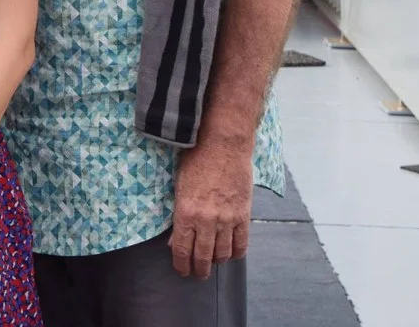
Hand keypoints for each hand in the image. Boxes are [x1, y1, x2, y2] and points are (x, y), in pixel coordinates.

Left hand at [170, 139, 253, 278]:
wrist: (223, 144)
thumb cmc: (196, 159)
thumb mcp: (179, 186)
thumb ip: (178, 215)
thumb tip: (176, 239)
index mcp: (186, 212)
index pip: (182, 249)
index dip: (181, 264)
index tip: (182, 271)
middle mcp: (206, 220)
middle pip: (203, 256)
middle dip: (199, 269)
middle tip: (198, 274)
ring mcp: (226, 219)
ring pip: (223, 253)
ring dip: (217, 262)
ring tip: (213, 264)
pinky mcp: (243, 215)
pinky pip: (242, 243)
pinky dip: (236, 253)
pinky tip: (231, 253)